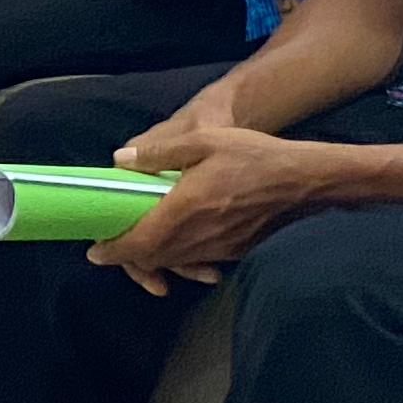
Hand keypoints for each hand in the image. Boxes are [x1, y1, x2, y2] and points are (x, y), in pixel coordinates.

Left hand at [94, 123, 334, 293]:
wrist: (307, 181)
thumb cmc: (254, 155)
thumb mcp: (204, 140)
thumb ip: (159, 154)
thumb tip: (121, 160)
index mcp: (184, 209)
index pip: (139, 242)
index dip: (113, 251)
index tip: (95, 252)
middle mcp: (198, 236)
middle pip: (153, 258)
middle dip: (128, 258)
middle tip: (110, 249)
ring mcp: (219, 248)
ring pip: (175, 262)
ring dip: (153, 259)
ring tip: (139, 249)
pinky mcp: (236, 252)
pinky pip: (198, 261)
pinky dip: (180, 259)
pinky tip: (178, 248)